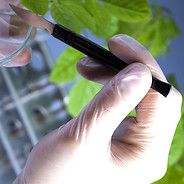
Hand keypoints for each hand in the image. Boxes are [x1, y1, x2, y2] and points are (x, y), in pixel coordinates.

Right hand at [14, 35, 181, 183]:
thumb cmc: (55, 177)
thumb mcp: (81, 137)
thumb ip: (111, 103)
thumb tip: (138, 71)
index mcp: (146, 155)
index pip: (160, 99)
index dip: (141, 66)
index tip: (115, 45)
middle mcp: (147, 149)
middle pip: (154, 95)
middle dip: (127, 68)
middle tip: (100, 50)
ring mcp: (134, 144)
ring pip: (140, 97)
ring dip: (116, 75)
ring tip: (87, 65)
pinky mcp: (120, 137)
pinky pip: (125, 105)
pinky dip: (110, 87)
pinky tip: (94, 77)